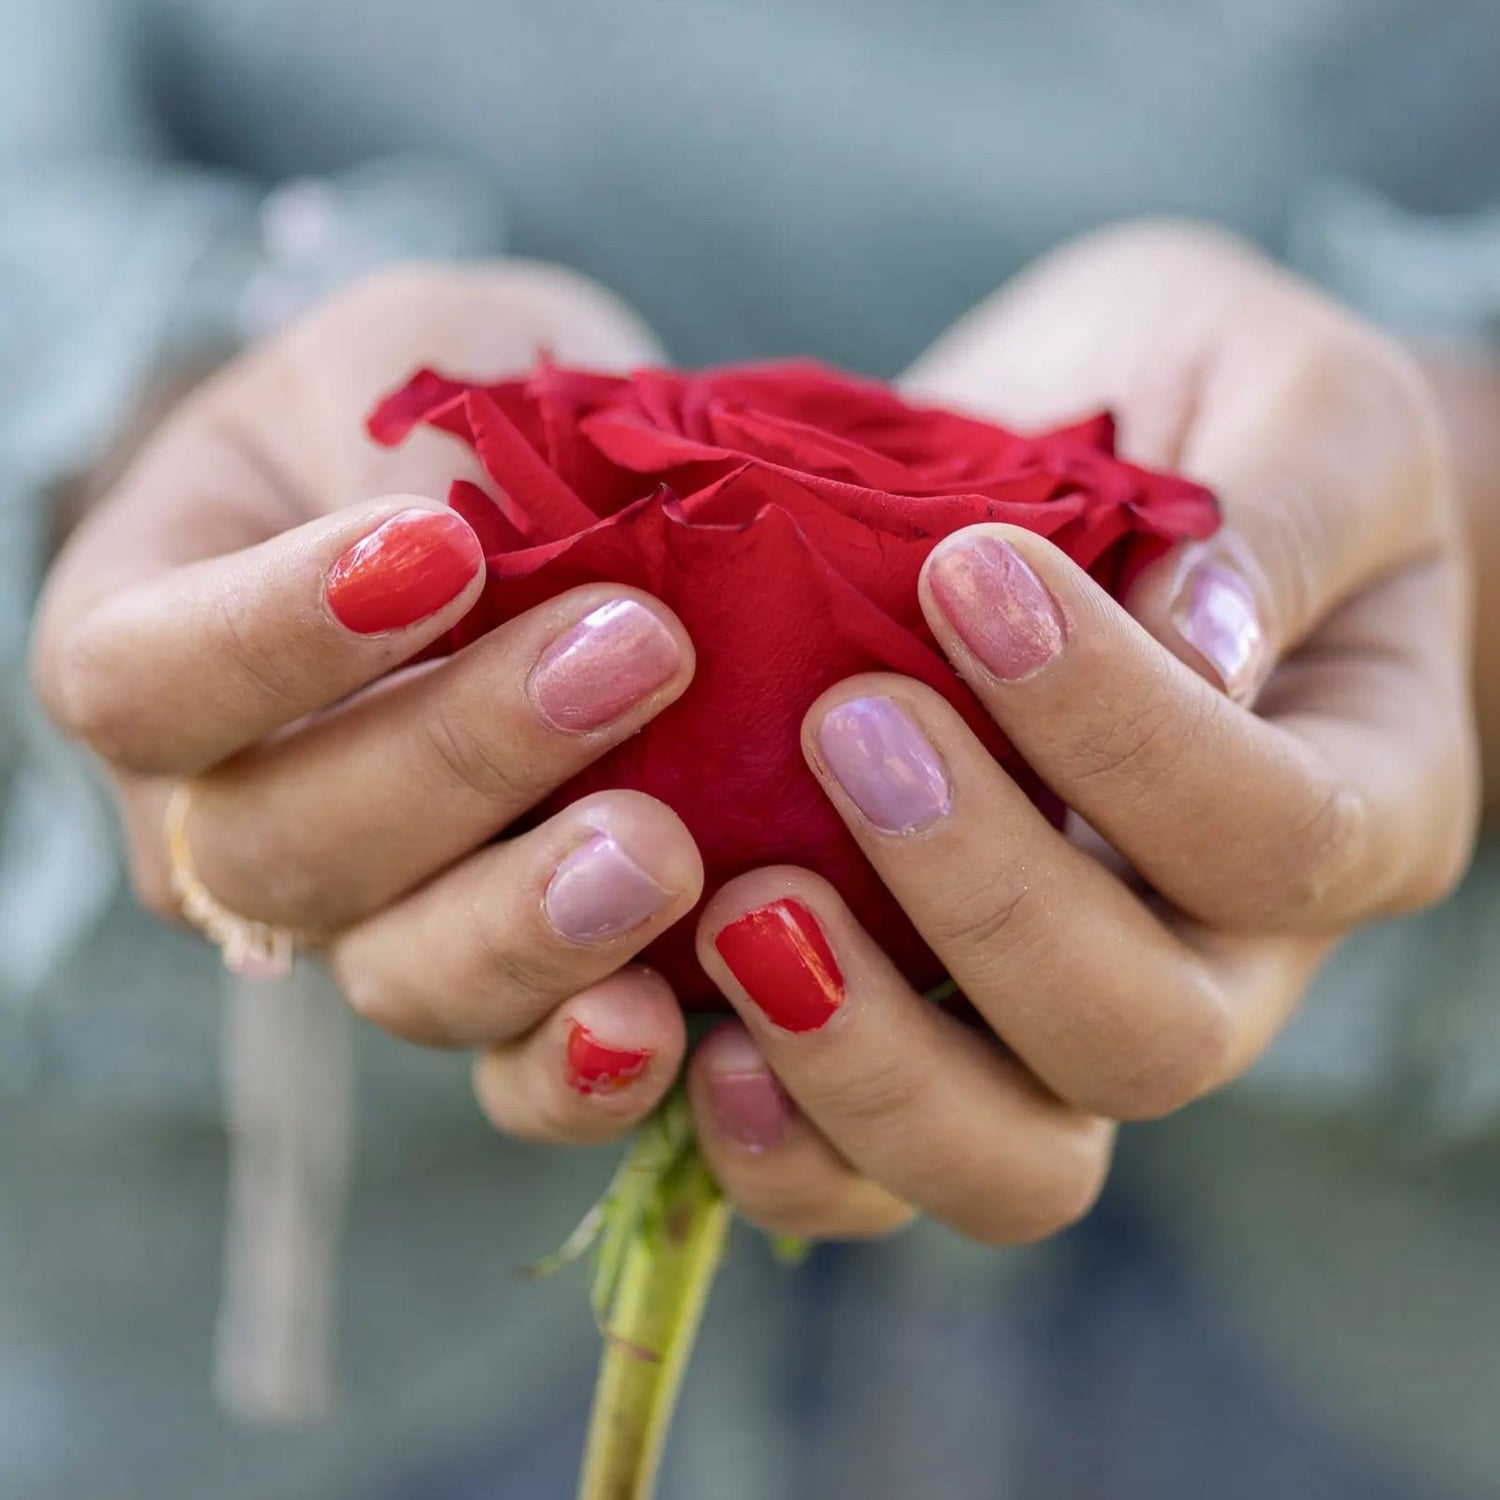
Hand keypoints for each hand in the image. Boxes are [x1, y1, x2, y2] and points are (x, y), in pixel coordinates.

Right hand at [34, 263, 708, 1141]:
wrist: (573, 494)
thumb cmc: (458, 401)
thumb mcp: (422, 357)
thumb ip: (420, 441)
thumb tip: (485, 557)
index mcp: (163, 641)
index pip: (143, 678)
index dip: (270, 639)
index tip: (440, 552)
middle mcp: (239, 808)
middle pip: (282, 849)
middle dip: (456, 762)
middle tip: (632, 656)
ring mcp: (372, 916)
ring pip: (397, 978)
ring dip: (528, 926)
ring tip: (660, 851)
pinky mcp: (509, 983)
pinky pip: (513, 1073)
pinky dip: (585, 1067)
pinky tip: (667, 1020)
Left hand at [681, 223, 1478, 1242]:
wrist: (1124, 473)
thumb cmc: (1215, 418)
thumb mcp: (1287, 399)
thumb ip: (1273, 512)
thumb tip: (1196, 641)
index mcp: (1353, 800)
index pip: (1268, 830)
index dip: (1120, 731)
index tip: (970, 576)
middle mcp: (1227, 957)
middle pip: (1142, 1038)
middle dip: (986, 900)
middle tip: (849, 731)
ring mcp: (1067, 1022)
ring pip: (1013, 1162)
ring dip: (869, 1064)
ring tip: (744, 917)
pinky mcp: (933, 1040)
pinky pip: (873, 1172)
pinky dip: (787, 1143)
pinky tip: (695, 1042)